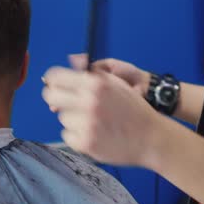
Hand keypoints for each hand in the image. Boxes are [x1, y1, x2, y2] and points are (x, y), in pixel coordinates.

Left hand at [42, 58, 159, 165]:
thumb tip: (71, 59)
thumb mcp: (116, 83)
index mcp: (95, 84)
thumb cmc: (134, 109)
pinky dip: (76, 135)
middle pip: (50, 96)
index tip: (56, 85)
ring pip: (61, 117)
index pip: (56, 77)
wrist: (152, 138)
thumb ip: (91, 72)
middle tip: (64, 102)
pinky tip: (93, 133)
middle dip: (56, 98)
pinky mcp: (86, 143)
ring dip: (72, 118)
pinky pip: (67, 135)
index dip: (53, 80)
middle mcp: (89, 102)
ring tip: (91, 120)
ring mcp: (87, 124)